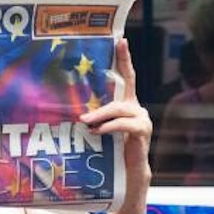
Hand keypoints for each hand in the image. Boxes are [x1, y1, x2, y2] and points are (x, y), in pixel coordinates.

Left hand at [79, 38, 152, 188]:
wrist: (128, 174)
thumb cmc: (111, 150)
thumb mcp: (100, 129)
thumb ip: (92, 117)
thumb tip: (70, 110)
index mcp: (127, 103)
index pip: (127, 76)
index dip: (125, 58)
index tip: (121, 39)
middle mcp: (137, 108)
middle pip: (123, 92)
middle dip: (103, 97)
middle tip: (84, 108)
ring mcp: (142, 119)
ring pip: (120, 109)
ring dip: (100, 115)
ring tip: (85, 122)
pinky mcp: (143, 132)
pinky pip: (125, 125)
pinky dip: (109, 127)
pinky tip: (96, 131)